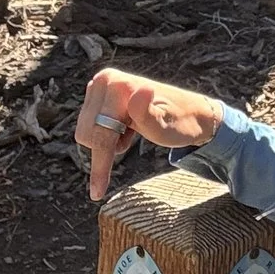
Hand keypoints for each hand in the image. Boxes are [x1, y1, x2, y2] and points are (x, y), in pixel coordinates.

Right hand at [77, 68, 225, 200]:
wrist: (190, 113)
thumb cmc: (180, 125)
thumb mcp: (166, 128)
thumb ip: (149, 115)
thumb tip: (141, 91)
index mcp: (119, 85)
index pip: (101, 133)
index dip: (100, 164)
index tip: (97, 193)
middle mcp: (106, 80)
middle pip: (86, 132)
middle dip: (106, 148)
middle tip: (131, 139)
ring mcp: (100, 85)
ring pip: (85, 131)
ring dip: (106, 141)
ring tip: (130, 132)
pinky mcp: (98, 94)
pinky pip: (89, 125)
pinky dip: (105, 135)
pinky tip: (124, 128)